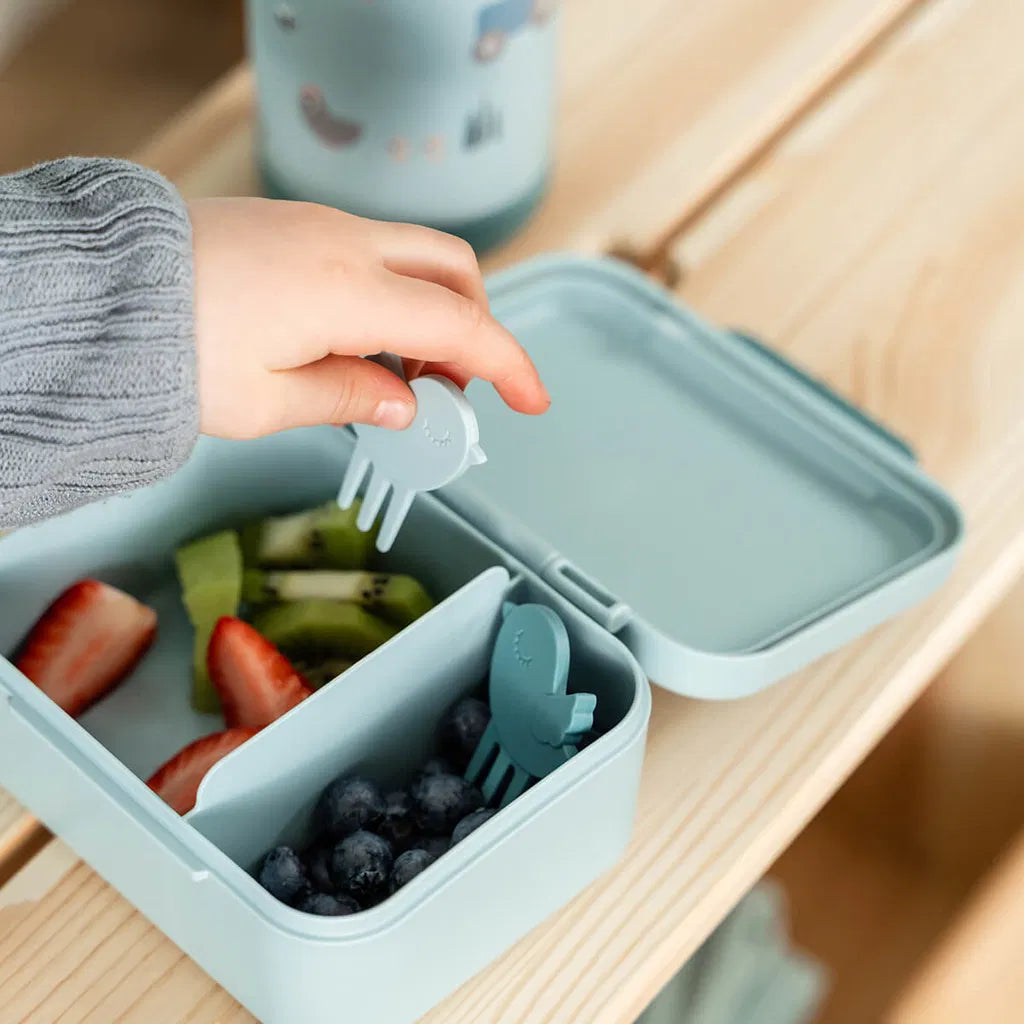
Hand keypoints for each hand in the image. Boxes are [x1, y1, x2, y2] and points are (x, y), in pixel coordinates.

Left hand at [189, 197, 549, 438]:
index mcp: (349, 294)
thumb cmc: (170, 349)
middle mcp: (346, 246)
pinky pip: (371, 252)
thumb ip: (351, 398)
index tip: (535, 400)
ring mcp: (319, 227)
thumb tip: (403, 404)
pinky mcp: (293, 226)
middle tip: (455, 389)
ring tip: (402, 375)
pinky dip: (391, 294)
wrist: (100, 290)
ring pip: (415, 256)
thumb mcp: (266, 402)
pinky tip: (360, 341)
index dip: (509, 367)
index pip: (461, 327)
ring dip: (431, 311)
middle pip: (453, 270)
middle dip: (475, 327)